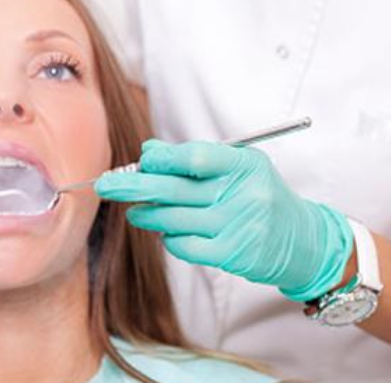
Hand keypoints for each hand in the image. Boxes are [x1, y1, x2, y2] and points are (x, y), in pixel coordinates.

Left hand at [95, 140, 352, 301]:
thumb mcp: (237, 167)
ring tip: (135, 210)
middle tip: (103, 185)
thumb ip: (194, 157)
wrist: (302, 241)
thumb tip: (148, 151)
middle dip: (132, 186)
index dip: (162, 159)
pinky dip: (169, 238)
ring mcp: (236, 227)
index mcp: (244, 166)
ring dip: (146, 214)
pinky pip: (184, 245)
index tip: (142, 160)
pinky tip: (168, 231)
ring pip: (173, 219)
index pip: (194, 158)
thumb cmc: (258, 194)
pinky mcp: (231, 255)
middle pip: (174, 190)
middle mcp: (241, 195)